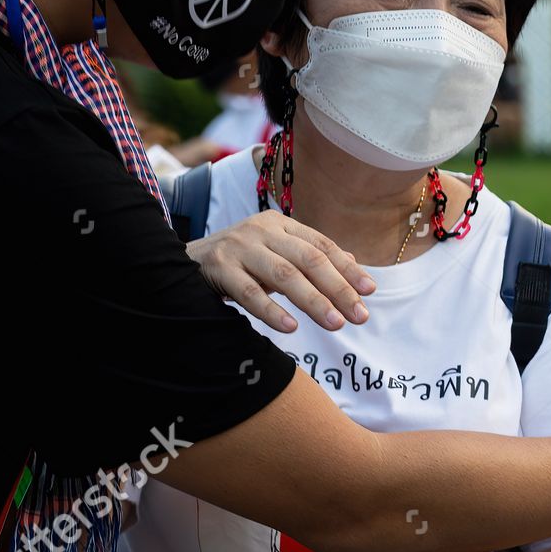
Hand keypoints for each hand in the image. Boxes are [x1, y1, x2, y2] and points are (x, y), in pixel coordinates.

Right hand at [186, 210, 375, 332]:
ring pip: (283, 275)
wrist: (181, 262)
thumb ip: (310, 259)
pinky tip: (291, 328)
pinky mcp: (219, 268)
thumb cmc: (237, 262)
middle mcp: (261, 230)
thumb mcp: (275, 255)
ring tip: (335, 323)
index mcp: (280, 224)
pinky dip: (272, 310)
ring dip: (313, 301)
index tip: (369, 291)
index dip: (347, 268)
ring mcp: (239, 248)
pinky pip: (249, 292)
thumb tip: (354, 266)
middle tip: (359, 315)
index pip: (321, 245)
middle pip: (308, 259)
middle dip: (337, 288)